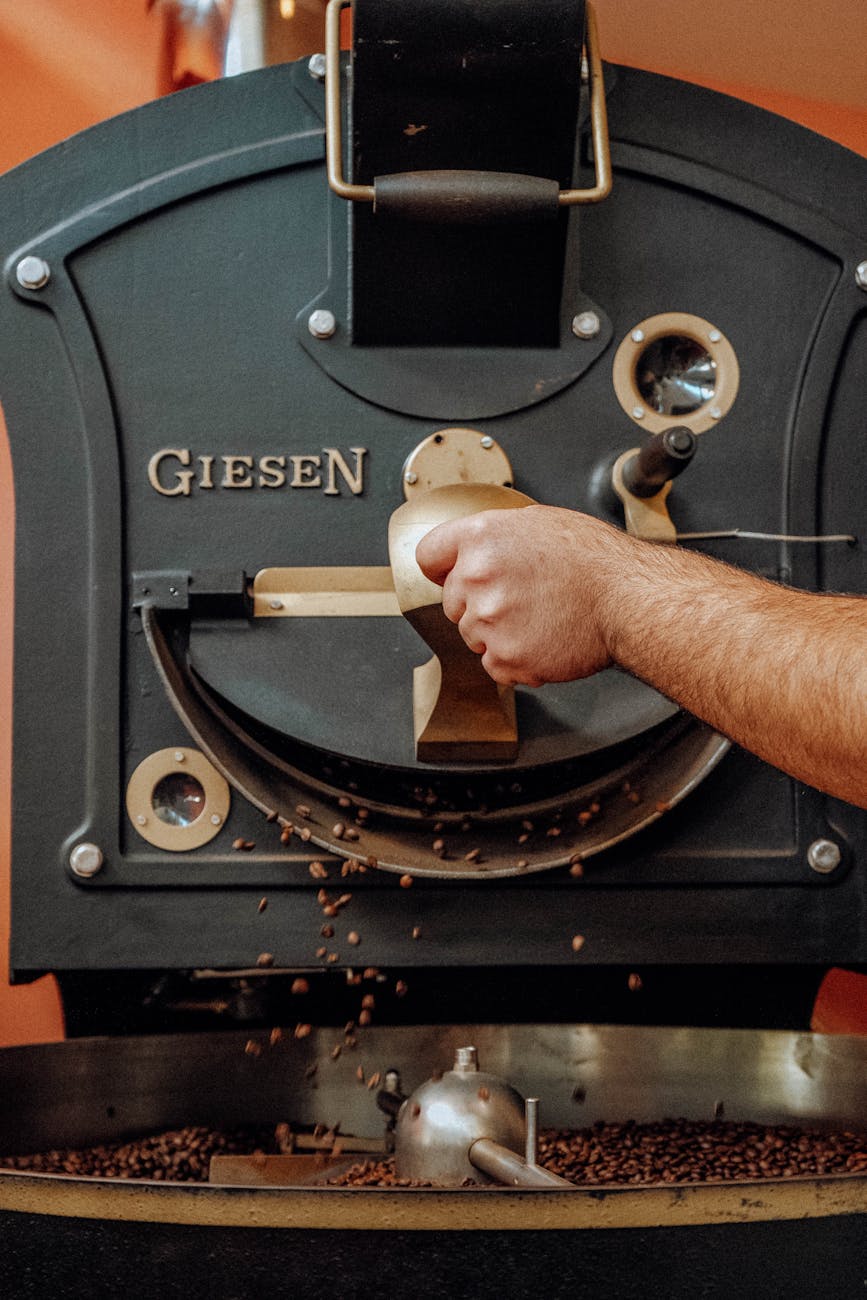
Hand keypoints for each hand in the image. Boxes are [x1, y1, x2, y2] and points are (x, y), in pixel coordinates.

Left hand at [415, 504, 623, 685]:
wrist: (627, 599)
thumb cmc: (595, 560)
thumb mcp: (537, 523)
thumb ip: (495, 537)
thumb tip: (474, 550)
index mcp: (481, 538)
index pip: (429, 556)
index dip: (444, 568)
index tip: (451, 576)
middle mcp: (476, 577)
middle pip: (452, 602)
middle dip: (479, 603)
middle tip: (522, 599)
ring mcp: (488, 620)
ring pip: (473, 636)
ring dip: (499, 633)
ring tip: (539, 618)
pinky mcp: (504, 656)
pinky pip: (494, 665)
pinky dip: (516, 661)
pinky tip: (543, 640)